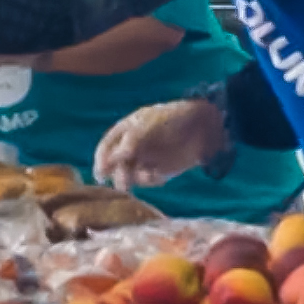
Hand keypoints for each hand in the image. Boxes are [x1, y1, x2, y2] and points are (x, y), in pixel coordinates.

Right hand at [93, 99, 230, 189]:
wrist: (203, 127)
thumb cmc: (172, 119)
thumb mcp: (147, 126)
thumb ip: (128, 143)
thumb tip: (109, 162)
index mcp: (126, 130)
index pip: (107, 146)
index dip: (101, 159)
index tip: (100, 172)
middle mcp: (132, 146)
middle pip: (116, 164)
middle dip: (117, 174)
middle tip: (122, 184)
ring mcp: (145, 158)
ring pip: (130, 174)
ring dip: (135, 179)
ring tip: (148, 176)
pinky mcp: (159, 170)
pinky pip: (147, 179)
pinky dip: (150, 180)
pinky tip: (160, 176)